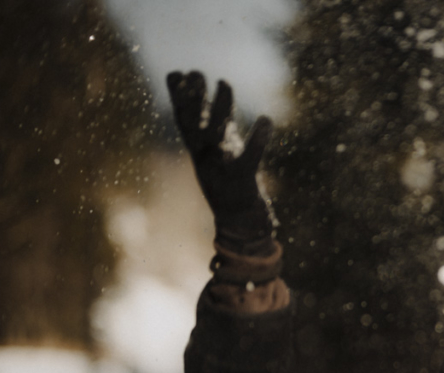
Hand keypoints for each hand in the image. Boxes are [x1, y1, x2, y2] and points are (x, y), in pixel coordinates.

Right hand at [166, 71, 274, 253]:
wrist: (241, 227)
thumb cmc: (232, 186)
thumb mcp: (222, 153)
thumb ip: (216, 127)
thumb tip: (211, 100)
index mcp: (200, 154)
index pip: (185, 122)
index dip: (179, 98)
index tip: (177, 73)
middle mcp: (206, 161)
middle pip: (194, 126)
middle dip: (192, 99)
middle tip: (195, 73)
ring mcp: (222, 171)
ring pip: (216, 137)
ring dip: (218, 109)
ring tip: (224, 83)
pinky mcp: (243, 183)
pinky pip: (250, 158)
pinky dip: (259, 139)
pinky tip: (266, 120)